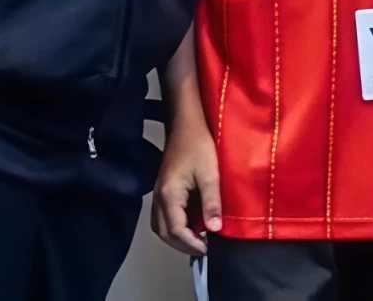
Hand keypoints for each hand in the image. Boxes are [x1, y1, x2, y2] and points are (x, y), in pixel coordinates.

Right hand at [152, 116, 221, 256]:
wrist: (185, 123)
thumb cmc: (198, 144)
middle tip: (203, 248)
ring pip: (161, 226)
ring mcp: (158, 194)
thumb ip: (211, 202)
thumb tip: (215, 229)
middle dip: (183, 245)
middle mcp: (158, 198)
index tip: (208, 248)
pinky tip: (190, 224)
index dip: (191, 243)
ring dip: (177, 237)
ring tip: (197, 240)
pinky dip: (174, 226)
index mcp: (169, 195)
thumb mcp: (210, 173)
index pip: (176, 230)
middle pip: (164, 233)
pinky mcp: (161, 189)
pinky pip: (163, 217)